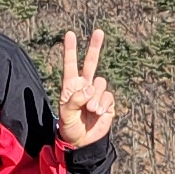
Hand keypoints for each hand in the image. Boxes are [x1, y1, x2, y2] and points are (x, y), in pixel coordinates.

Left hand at [55, 29, 115, 148]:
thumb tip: (90, 88)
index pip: (70, 65)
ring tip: (90, 110)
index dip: (70, 50)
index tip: (70, 34)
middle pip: (91, 63)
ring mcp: (97, 94)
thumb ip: (75, 99)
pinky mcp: (107, 102)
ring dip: (96, 96)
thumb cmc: (69, 126)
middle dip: (95, 47)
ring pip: (101, 82)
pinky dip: (103, 104)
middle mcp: (84, 86)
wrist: (82, 142)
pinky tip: (98, 113)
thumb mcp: (66, 113)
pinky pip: (108, 96)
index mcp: (71, 86)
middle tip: (99, 31)